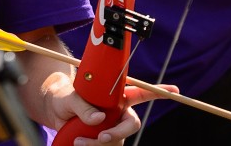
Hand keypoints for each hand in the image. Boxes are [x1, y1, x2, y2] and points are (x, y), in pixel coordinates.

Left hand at [46, 72, 177, 144]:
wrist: (55, 113)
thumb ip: (83, 106)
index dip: (158, 91)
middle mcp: (119, 112)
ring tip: (79, 141)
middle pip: (132, 123)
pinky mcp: (106, 140)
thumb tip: (98, 118)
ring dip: (98, 143)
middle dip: (119, 132)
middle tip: (102, 137)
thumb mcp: (71, 98)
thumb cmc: (66, 98)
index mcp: (117, 95)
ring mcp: (114, 127)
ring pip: (117, 140)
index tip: (175, 90)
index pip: (140, 92)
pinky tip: (80, 144)